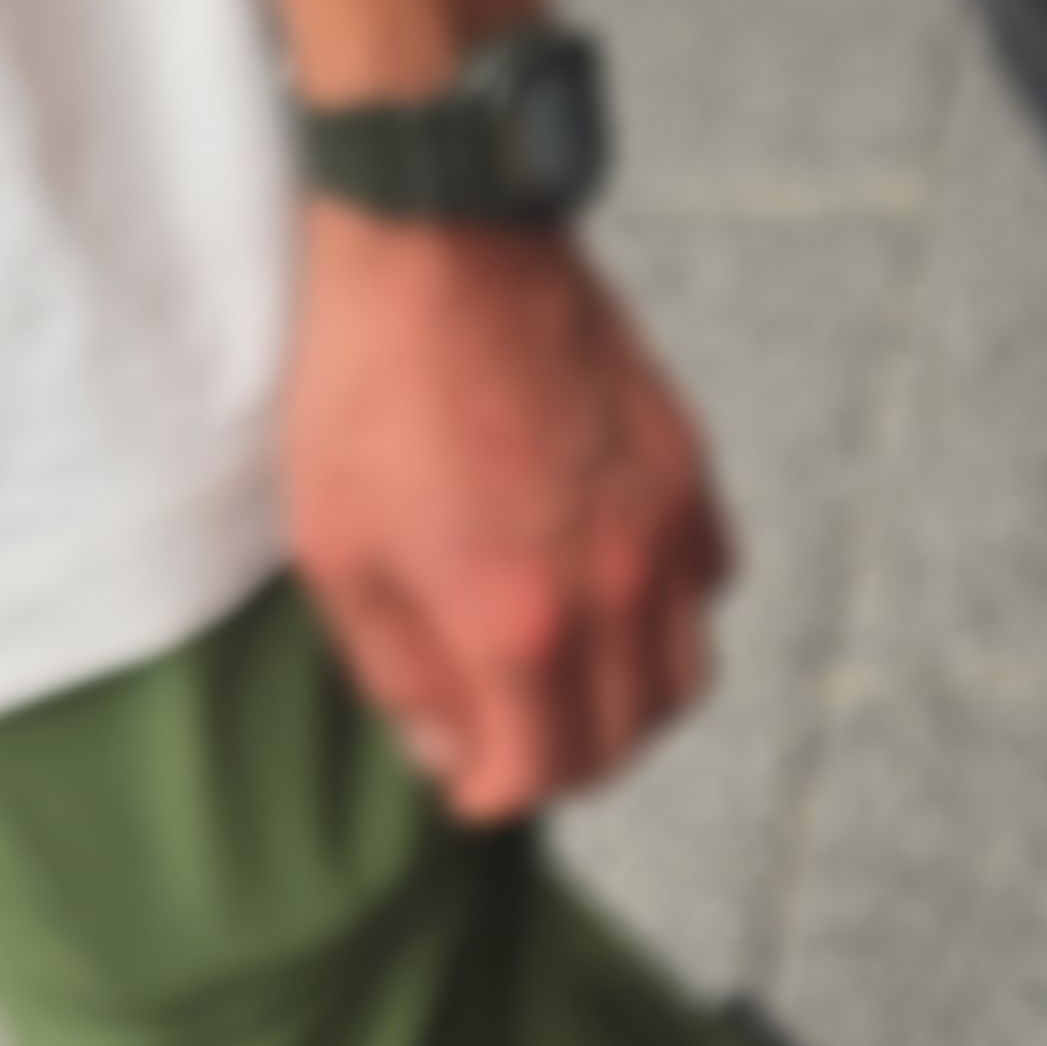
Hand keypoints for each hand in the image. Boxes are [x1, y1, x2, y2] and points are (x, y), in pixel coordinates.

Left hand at [280, 206, 730, 821]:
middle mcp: (613, 587)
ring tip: (567, 678)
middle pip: (626, 739)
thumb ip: (399, 674)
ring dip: (628, 701)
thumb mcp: (337, 553)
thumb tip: (446, 748)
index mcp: (517, 621)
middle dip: (564, 760)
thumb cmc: (368, 393)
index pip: (545, 772)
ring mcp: (663, 525)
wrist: (440, 250)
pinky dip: (668, 612)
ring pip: (684, 675)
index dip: (496, 795)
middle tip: (510, 740)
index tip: (466, 785)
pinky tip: (610, 586)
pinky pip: (709, 581)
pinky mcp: (686, 468)